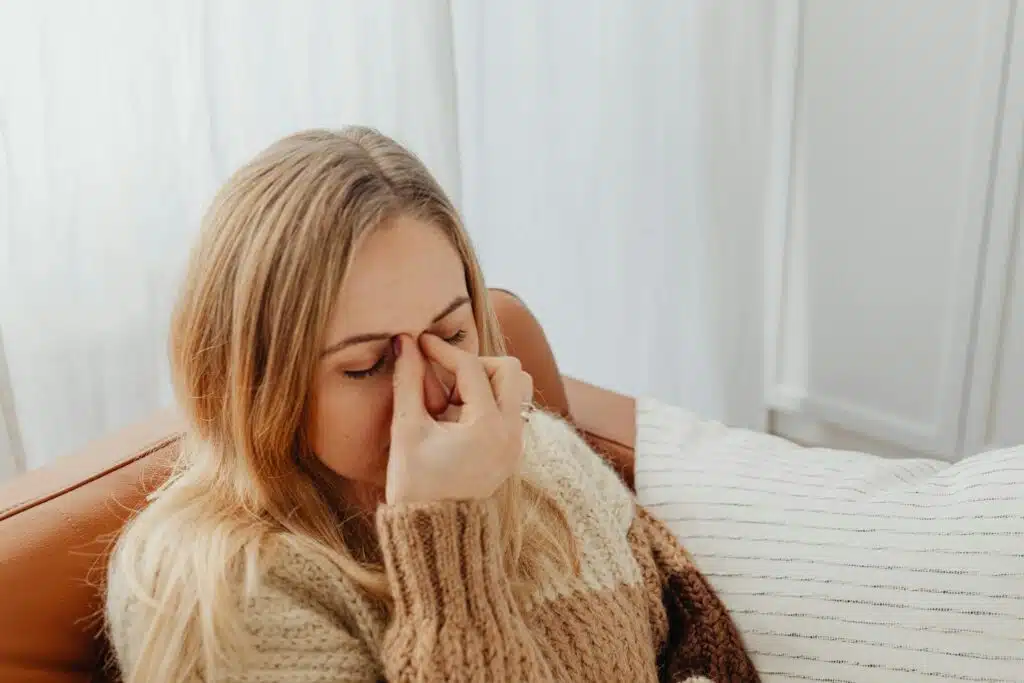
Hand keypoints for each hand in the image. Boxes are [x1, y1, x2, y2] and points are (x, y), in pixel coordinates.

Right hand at [385, 333, 532, 505]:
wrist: (432, 533)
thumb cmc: (415, 486)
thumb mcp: (407, 431)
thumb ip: (408, 381)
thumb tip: (404, 342)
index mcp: (488, 427)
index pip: (471, 368)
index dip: (441, 351)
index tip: (420, 344)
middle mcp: (511, 434)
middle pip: (510, 370)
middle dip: (475, 365)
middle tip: (444, 383)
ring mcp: (516, 445)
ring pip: (518, 389)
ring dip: (489, 383)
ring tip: (455, 402)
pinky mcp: (512, 453)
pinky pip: (512, 411)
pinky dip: (491, 402)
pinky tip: (459, 419)